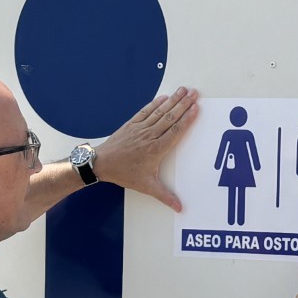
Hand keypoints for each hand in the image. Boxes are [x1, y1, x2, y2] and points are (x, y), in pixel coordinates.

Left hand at [90, 87, 199, 209]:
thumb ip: (165, 196)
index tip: (196, 109)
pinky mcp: (132, 124)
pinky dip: (155, 103)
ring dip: (173, 100)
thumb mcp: (146, 186)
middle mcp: (150, 136)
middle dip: (183, 104)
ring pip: (160, 112)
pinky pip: (146, 111)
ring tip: (183, 90)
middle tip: (194, 93)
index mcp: (156, 149)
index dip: (187, 119)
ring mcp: (140, 128)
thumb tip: (179, 207)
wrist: (102, 164)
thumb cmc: (124, 174)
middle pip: (170, 117)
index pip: (176, 131)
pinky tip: (163, 97)